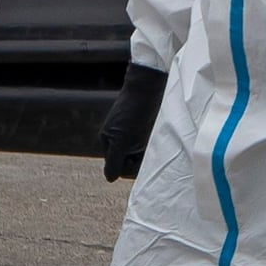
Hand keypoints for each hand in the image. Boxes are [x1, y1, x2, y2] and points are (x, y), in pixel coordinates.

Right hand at [99, 61, 168, 181]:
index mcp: (109, 142)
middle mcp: (118, 140)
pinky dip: (151, 147)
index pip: (118, 168)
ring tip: (153, 142)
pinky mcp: (142, 129)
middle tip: (149, 149)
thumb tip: (110, 180)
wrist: (148, 86)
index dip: (131, 169)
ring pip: (138, 156)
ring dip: (147, 154)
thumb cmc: (133, 111)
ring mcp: (130, 134)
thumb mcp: (122, 138)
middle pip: (128, 163)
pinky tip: (156, 139)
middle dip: (140, 162)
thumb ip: (115, 160)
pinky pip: (145, 146)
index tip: (143, 159)